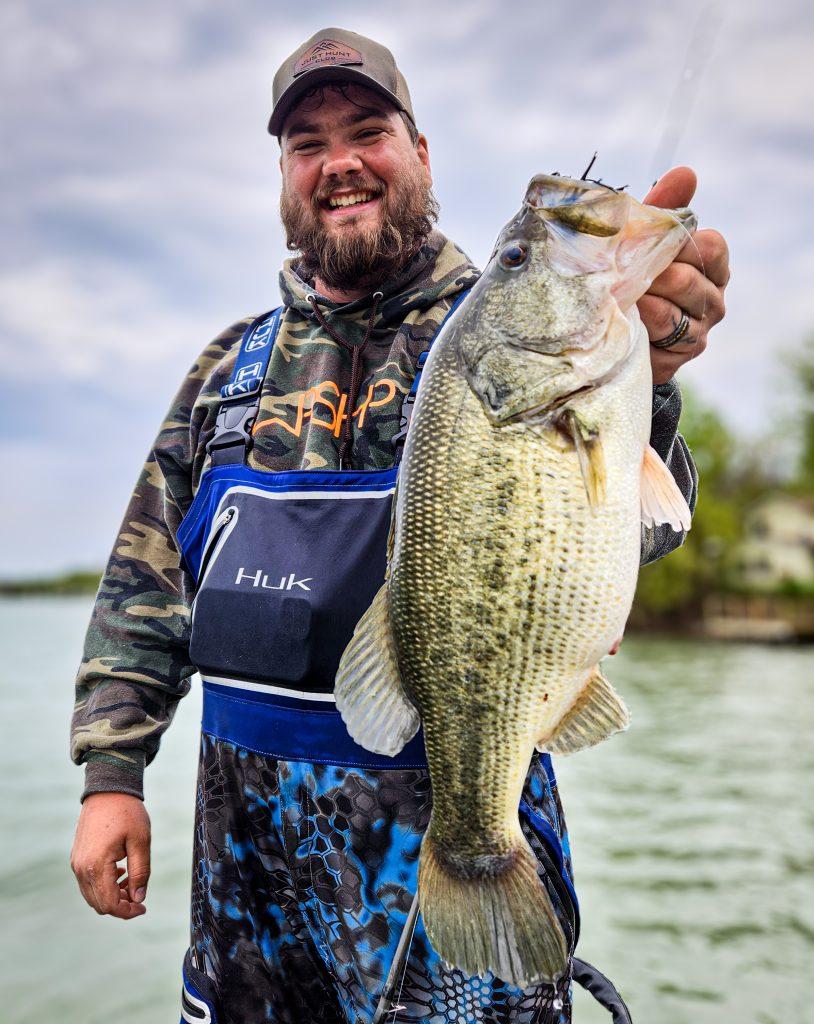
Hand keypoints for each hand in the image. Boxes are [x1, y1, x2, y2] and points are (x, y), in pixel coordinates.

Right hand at [70, 792, 150, 918]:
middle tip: (140, 896)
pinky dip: (103, 885)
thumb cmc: (127, 813)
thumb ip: (140, 872)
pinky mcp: (76, 858)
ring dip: (111, 896)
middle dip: (120, 906)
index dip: (127, 911)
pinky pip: (87, 883)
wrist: (107, 790)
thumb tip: (138, 898)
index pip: (109, 904)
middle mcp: (82, 868)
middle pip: (98, 904)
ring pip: (91, 895)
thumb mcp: (141, 841)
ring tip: (131, 881)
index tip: (143, 907)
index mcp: (97, 866)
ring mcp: (76, 863)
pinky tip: (120, 872)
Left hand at [638, 166, 729, 384]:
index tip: (651, 245)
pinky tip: (624, 321)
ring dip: (641, 303)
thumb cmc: (634, 275)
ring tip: (619, 296)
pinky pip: (660, 342)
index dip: (680, 245)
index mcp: (711, 266)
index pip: (711, 247)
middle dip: (652, 276)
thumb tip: (686, 172)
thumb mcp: (645, 240)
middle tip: (622, 273)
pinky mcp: (679, 359)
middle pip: (689, 281)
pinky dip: (640, 329)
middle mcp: (712, 299)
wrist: (617, 333)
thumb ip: (664, 209)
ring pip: (673, 313)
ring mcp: (698, 332)